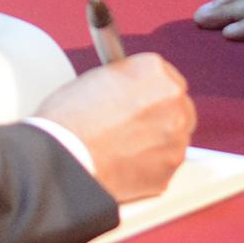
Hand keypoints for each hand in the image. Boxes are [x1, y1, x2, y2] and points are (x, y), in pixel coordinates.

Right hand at [35, 53, 195, 201]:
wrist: (63, 157)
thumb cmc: (69, 118)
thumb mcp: (98, 78)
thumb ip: (128, 81)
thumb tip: (134, 90)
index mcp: (154, 71)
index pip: (168, 78)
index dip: (152, 92)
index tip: (144, 101)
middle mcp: (173, 101)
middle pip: (179, 108)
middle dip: (160, 118)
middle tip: (133, 127)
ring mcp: (175, 138)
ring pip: (174, 140)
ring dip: (156, 143)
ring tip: (122, 148)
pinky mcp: (169, 171)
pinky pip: (164, 167)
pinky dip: (149, 168)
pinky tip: (124, 165)